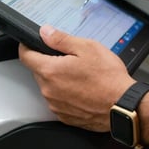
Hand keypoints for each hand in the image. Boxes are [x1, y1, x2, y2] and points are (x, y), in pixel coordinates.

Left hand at [18, 25, 134, 131]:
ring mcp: (56, 105)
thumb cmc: (108, 78)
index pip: (26, 56)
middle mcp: (49, 90)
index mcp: (51, 71)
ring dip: (58, 79)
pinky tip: (83, 89)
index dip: (26, 46)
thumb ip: (61, 39)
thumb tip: (45, 32)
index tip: (30, 43)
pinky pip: (58, 100)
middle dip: (49, 62)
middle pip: (38, 71)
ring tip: (81, 75)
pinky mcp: (65, 116)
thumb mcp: (87, 48)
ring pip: (49, 86)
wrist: (123, 105)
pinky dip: (66, 94)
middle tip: (70, 59)